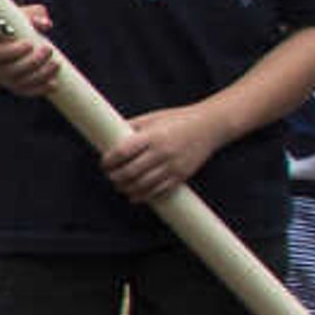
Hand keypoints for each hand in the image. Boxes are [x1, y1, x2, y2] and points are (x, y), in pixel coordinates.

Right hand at [0, 0, 58, 94]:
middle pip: (10, 71)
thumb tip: (45, 24)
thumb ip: (33, 16)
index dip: (12, 52)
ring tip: (56, 63)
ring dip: (41, 75)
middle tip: (48, 48)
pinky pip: (26, 91)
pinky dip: (40, 89)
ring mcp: (3, 80)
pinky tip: (53, 84)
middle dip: (33, 62)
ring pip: (21, 83)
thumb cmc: (14, 25)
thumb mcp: (21, 17)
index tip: (29, 44)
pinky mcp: (14, 86)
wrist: (7, 39)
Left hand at [101, 99, 228, 203]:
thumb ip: (131, 127)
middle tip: (110, 175)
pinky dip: (143, 196)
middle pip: (129, 172)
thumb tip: (108, 137)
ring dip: (126, 188)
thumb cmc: (178, 120)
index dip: (108, 161)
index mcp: (152, 136)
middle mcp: (162, 152)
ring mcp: (172, 166)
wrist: (210, 125)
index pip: (122, 152)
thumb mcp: (152, 118)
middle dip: (114, 177)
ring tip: (119, 185)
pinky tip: (134, 195)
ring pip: (142, 185)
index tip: (104, 163)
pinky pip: (158, 191)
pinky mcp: (181, 176)